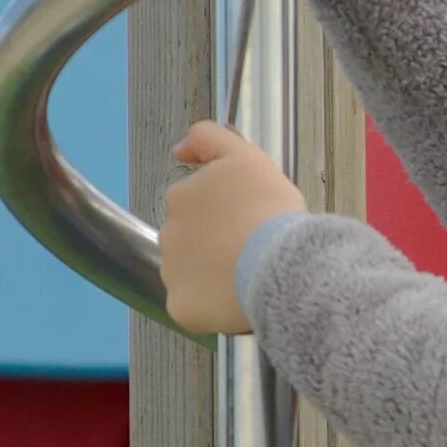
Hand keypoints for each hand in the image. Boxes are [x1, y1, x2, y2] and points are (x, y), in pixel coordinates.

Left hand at [159, 121, 307, 333]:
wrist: (279, 262)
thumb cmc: (269, 209)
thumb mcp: (244, 156)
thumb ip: (208, 138)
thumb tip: (178, 148)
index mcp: (181, 197)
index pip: (196, 204)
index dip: (223, 210)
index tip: (247, 217)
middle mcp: (167, 233)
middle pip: (190, 238)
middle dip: (213, 241)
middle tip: (249, 246)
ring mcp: (171, 273)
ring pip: (190, 272)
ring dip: (211, 273)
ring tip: (246, 274)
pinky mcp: (181, 307)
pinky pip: (192, 307)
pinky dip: (210, 305)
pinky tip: (235, 298)